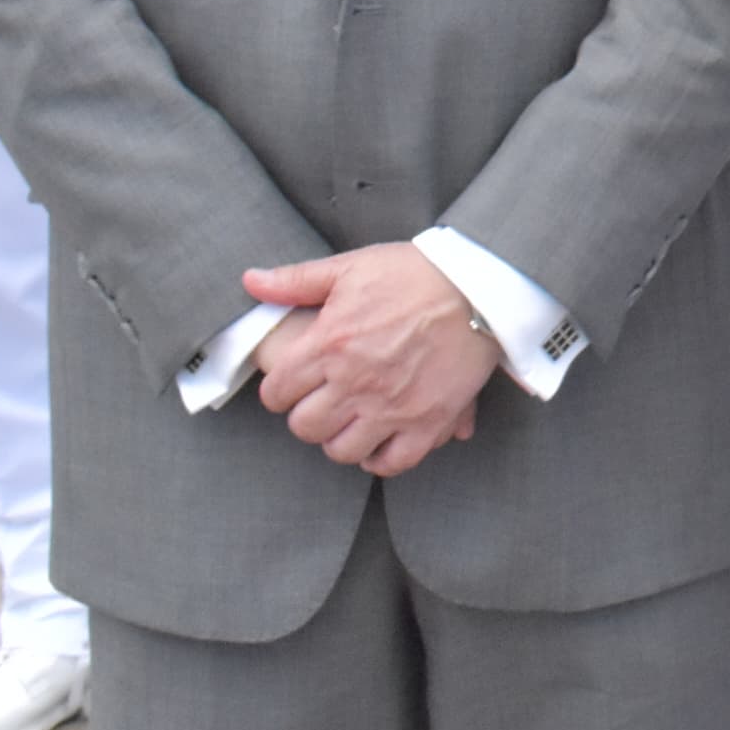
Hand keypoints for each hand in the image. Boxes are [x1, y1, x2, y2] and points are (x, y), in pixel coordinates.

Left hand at [244, 245, 497, 473]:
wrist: (479, 285)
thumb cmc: (414, 272)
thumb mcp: (351, 267)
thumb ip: (296, 280)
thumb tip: (250, 281)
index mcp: (329, 344)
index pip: (277, 393)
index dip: (281, 390)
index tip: (295, 384)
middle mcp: (354, 381)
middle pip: (304, 427)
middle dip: (308, 415)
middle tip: (324, 401)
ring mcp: (392, 406)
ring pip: (342, 450)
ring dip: (341, 438)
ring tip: (352, 421)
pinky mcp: (428, 421)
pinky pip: (392, 462)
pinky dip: (381, 458)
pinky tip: (381, 441)